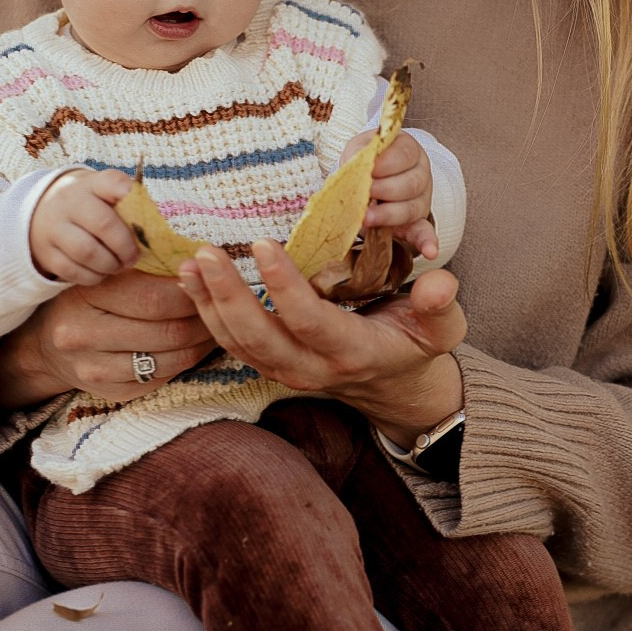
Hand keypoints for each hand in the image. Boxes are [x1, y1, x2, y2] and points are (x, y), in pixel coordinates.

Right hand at [0, 269, 214, 409]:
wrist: (48, 346)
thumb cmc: (89, 299)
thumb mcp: (105, 273)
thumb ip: (144, 266)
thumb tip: (200, 263)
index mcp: (86, 295)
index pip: (155, 297)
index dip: (192, 291)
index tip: (210, 281)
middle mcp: (83, 335)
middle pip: (167, 330)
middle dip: (204, 317)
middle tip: (222, 304)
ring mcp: (95, 369)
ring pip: (171, 357)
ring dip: (203, 341)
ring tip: (216, 323)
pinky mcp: (112, 392)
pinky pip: (164, 376)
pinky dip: (188, 359)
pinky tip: (197, 344)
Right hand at [29, 168, 138, 284]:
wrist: (42, 213)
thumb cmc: (89, 207)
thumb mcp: (105, 195)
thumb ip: (129, 208)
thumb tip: (156, 232)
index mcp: (92, 185)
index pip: (112, 182)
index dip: (129, 195)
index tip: (142, 213)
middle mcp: (70, 202)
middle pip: (103, 224)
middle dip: (125, 246)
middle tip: (134, 257)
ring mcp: (54, 227)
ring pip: (87, 251)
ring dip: (110, 264)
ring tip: (118, 265)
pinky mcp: (46, 252)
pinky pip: (73, 271)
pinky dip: (93, 276)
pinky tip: (101, 272)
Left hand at [178, 239, 465, 440]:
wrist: (395, 385)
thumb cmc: (415, 344)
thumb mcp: (442, 328)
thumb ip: (440, 305)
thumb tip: (438, 281)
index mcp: (354, 353)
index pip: (311, 322)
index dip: (284, 287)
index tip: (263, 245)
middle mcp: (313, 369)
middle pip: (261, 338)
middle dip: (229, 296)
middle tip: (206, 254)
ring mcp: (287, 371)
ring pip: (238, 344)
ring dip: (209, 305)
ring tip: (190, 265)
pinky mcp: (270, 364)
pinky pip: (232, 344)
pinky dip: (208, 314)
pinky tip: (192, 282)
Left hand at [342, 130, 437, 259]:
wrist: (365, 183)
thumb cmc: (362, 164)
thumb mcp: (357, 150)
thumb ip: (358, 154)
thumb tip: (355, 167)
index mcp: (409, 150)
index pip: (405, 153)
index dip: (385, 163)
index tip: (367, 169)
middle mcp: (421, 174)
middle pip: (412, 183)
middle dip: (385, 189)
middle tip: (364, 193)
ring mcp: (421, 200)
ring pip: (412, 208)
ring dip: (388, 214)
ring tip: (366, 217)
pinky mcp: (417, 224)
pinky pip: (425, 233)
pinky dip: (428, 243)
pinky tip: (430, 252)